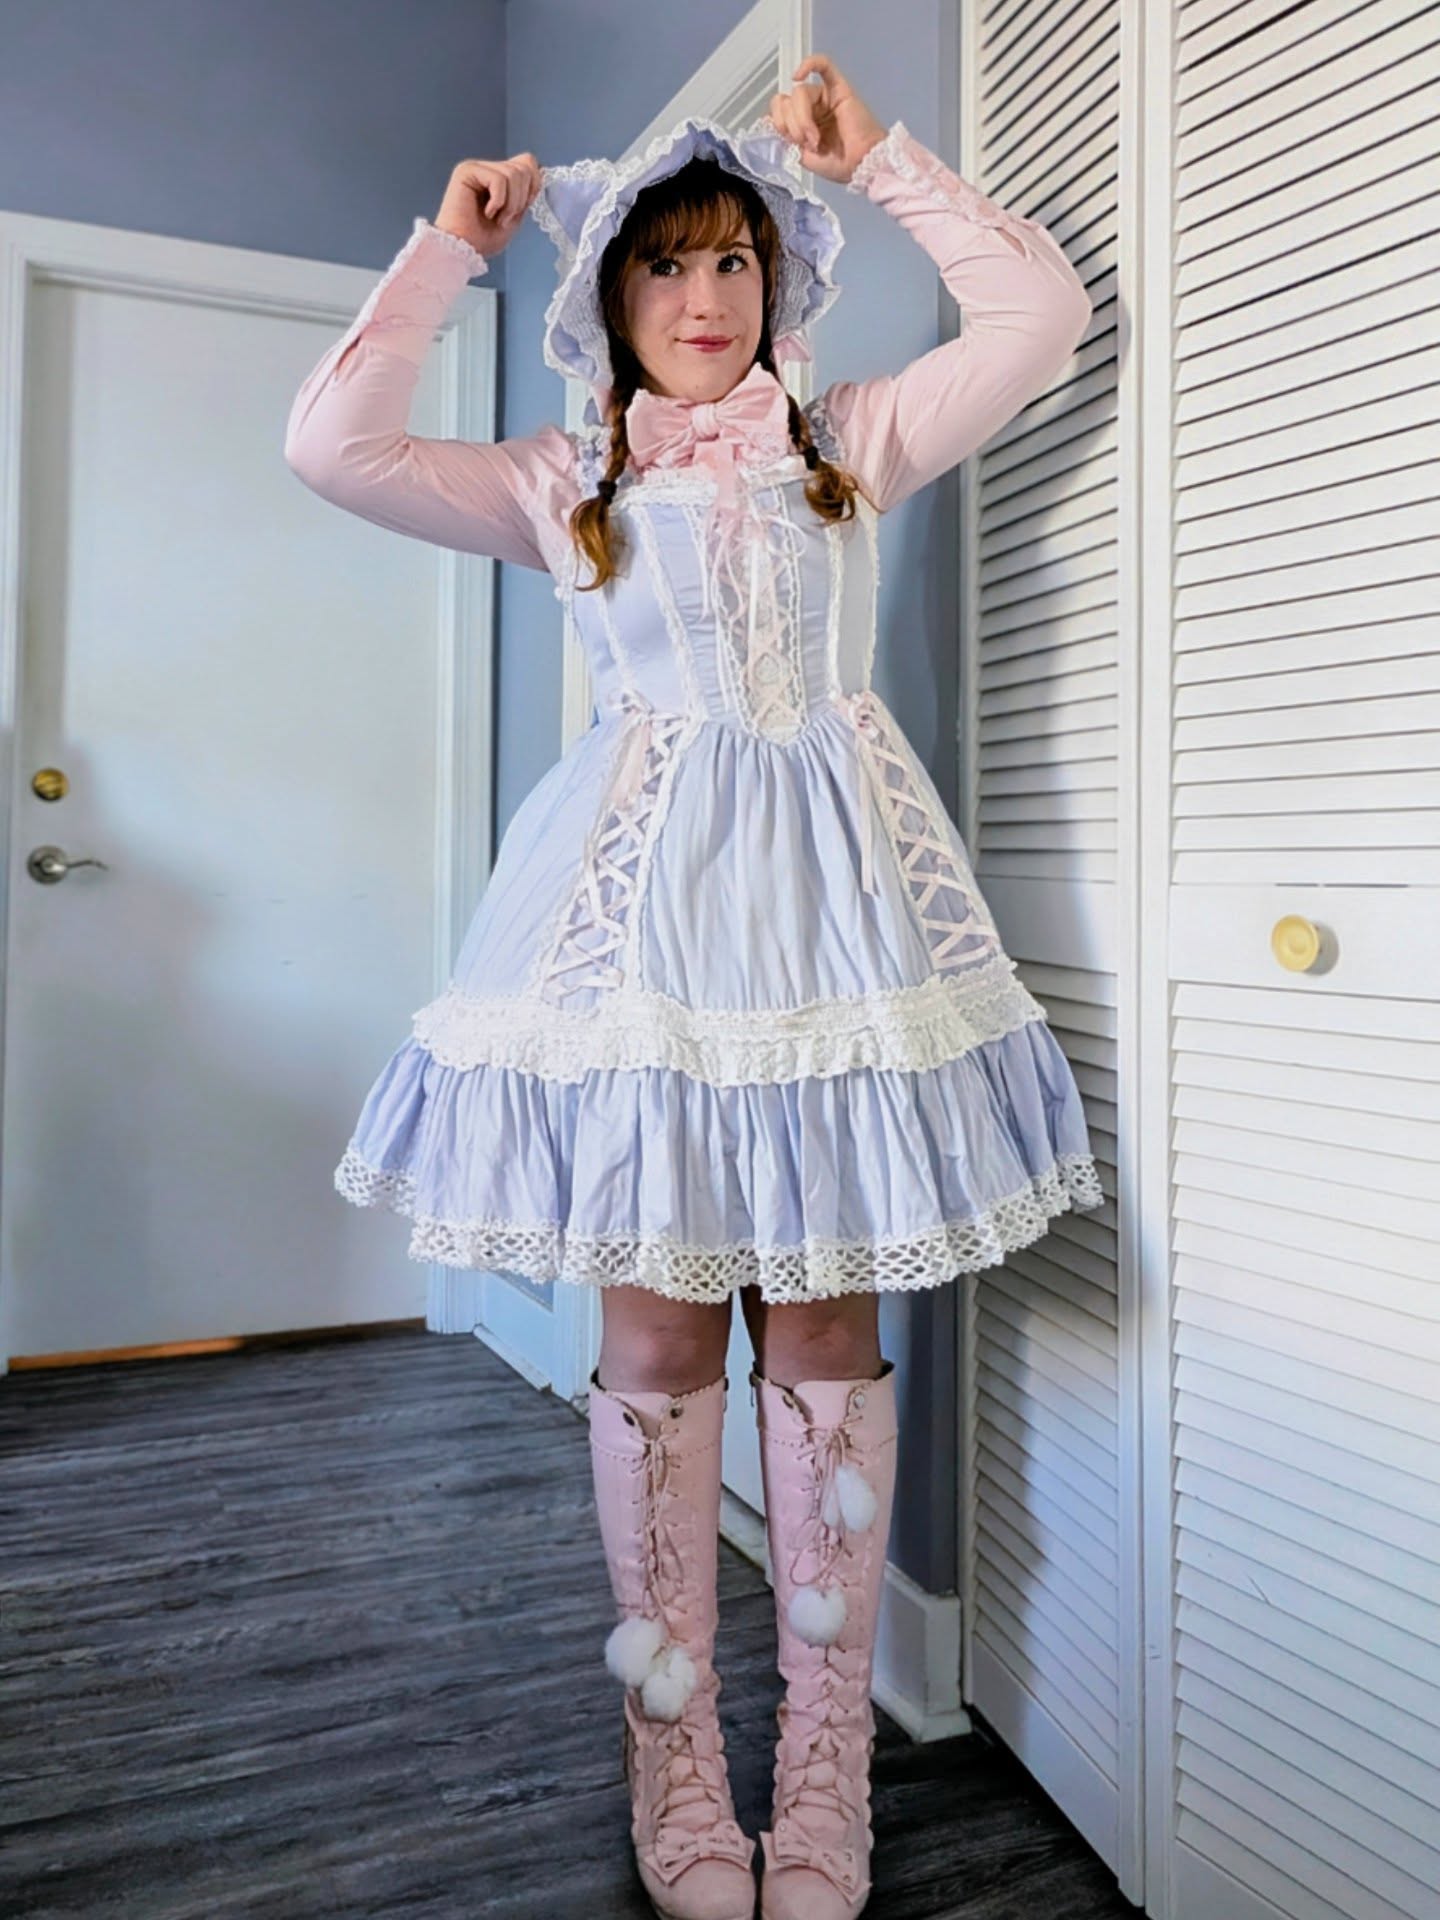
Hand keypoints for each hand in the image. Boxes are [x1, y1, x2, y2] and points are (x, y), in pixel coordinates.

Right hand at [432, 153, 540, 257]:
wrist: (463, 251)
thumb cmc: (484, 239)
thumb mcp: (515, 215)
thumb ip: (525, 193)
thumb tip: (540, 171)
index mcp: (499, 177)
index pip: (527, 162)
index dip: (534, 185)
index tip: (524, 207)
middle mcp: (487, 168)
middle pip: (523, 167)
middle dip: (521, 199)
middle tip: (505, 218)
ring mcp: (477, 168)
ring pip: (513, 173)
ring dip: (510, 204)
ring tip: (497, 219)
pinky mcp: (467, 171)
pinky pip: (498, 179)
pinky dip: (498, 202)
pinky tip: (486, 213)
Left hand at [767, 56, 886, 184]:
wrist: (862, 165)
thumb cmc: (839, 165)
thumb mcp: (803, 157)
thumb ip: (786, 138)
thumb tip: (768, 121)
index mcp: (803, 122)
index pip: (779, 109)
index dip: (779, 124)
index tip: (792, 143)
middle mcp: (812, 107)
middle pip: (787, 100)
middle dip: (792, 124)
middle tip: (808, 143)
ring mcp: (825, 96)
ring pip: (799, 93)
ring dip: (801, 118)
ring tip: (815, 138)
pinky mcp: (839, 88)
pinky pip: (823, 65)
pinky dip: (809, 64)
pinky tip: (798, 75)